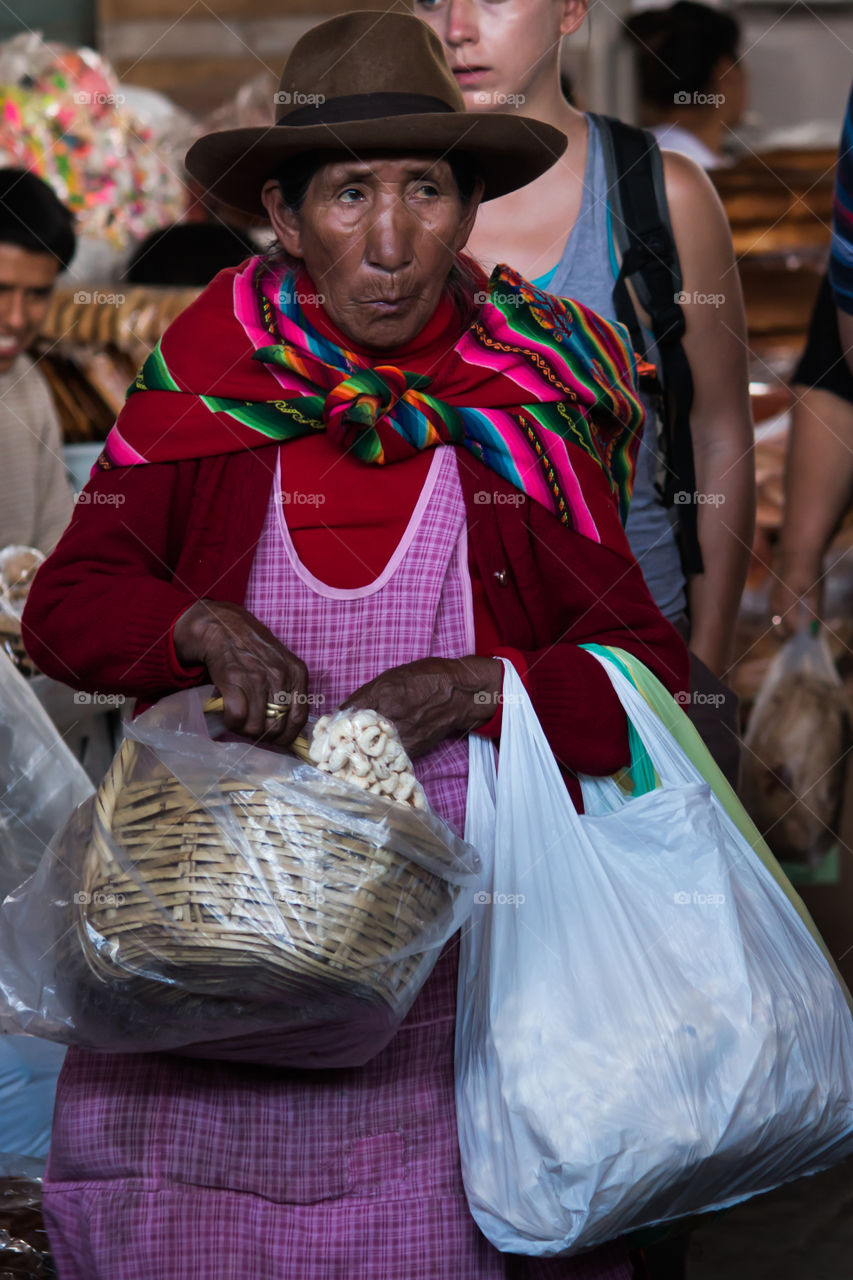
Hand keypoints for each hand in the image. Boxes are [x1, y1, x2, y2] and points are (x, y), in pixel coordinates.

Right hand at [173, 599, 308, 743]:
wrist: (222, 626)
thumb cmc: (252, 647)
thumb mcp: (281, 663)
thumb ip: (288, 690)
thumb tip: (287, 727)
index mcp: (297, 673)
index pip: (299, 718)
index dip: (287, 737)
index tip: (278, 742)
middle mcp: (280, 676)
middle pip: (277, 727)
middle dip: (264, 736)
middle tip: (253, 731)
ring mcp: (257, 678)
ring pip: (255, 727)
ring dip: (245, 731)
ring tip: (239, 722)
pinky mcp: (234, 680)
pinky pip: (237, 717)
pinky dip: (231, 723)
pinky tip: (228, 717)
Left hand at [341, 656, 501, 758]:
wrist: (459, 693)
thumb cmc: (427, 677)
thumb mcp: (392, 676)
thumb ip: (367, 694)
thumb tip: (344, 710)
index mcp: (383, 694)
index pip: (348, 714)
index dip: (332, 726)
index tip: (322, 735)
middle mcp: (391, 716)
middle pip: (356, 736)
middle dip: (341, 744)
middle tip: (327, 753)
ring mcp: (403, 735)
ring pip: (371, 750)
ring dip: (358, 755)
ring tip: (345, 759)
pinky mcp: (414, 748)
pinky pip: (389, 756)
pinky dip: (378, 759)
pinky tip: (371, 759)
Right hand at [769, 555, 822, 638]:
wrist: (797, 555)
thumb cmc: (810, 573)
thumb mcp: (817, 593)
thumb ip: (815, 613)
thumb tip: (814, 635)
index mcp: (787, 599)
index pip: (790, 626)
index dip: (798, 637)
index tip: (807, 642)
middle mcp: (775, 601)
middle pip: (778, 628)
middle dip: (788, 639)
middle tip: (799, 646)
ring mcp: (771, 600)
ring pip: (774, 624)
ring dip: (783, 633)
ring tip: (794, 640)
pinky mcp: (771, 599)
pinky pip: (773, 617)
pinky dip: (780, 625)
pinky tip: (789, 628)